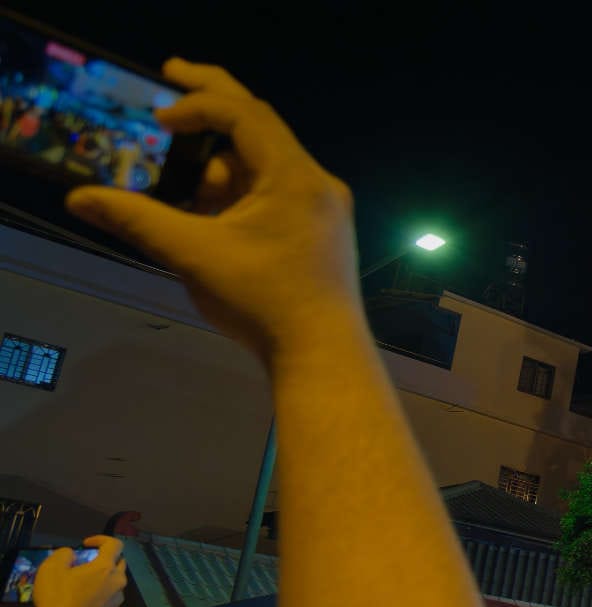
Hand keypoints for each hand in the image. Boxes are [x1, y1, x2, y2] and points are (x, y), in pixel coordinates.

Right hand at [30, 536, 126, 606]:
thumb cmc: (57, 597)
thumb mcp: (51, 568)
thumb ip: (64, 554)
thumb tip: (72, 555)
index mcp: (106, 568)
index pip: (115, 544)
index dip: (101, 539)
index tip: (85, 544)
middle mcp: (118, 581)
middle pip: (118, 562)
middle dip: (103, 558)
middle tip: (84, 563)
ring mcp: (117, 599)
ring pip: (115, 580)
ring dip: (102, 576)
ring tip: (81, 581)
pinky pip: (110, 596)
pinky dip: (101, 591)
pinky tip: (84, 598)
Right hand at [65, 61, 361, 358]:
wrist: (322, 356)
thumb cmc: (264, 301)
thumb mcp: (193, 254)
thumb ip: (138, 219)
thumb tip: (83, 199)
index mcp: (295, 177)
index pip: (245, 115)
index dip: (198, 105)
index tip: (159, 117)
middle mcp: (316, 184)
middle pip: (259, 127)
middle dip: (212, 107)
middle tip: (171, 79)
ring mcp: (321, 209)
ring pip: (264, 164)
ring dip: (219, 162)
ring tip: (177, 174)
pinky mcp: (317, 232)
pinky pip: (273, 193)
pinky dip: (237, 191)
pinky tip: (204, 209)